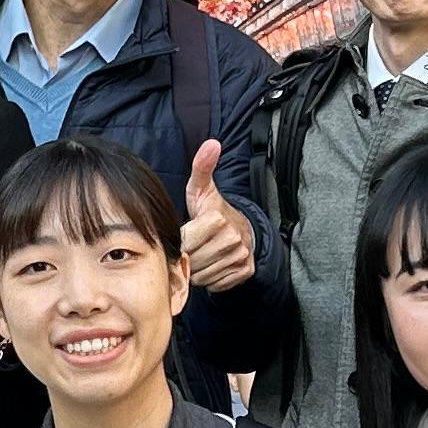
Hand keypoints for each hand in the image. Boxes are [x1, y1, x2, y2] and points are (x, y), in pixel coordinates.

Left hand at [177, 139, 254, 291]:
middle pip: (193, 262)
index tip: (186, 235)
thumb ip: (201, 168)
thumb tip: (212, 143)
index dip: (181, 242)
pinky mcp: (245, 271)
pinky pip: (217, 284)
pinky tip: (213, 264)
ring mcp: (241, 257)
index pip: (185, 244)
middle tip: (193, 246)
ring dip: (198, 270)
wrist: (242, 228)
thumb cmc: (211, 210)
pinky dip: (211, 279)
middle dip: (189, 257)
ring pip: (203, 276)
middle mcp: (232, 239)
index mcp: (217, 219)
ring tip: (202, 254)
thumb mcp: (202, 189)